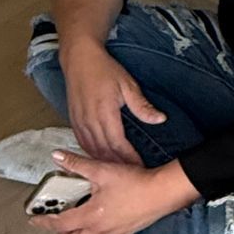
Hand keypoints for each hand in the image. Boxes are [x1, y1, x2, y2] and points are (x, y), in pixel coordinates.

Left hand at [32, 151, 196, 233]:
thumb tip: (58, 157)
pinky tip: (99, 210)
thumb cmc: (135, 183)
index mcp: (91, 217)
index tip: (34, 219)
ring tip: (79, 211)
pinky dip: (94, 227)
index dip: (43, 221)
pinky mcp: (124, 232)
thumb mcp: (102, 170)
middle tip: (58, 218)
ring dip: (78, 230)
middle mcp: (100, 231)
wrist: (163, 193)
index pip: (59, 224)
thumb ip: (76, 164)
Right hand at [59, 40, 165, 165]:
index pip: (118, 144)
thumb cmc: (104, 70)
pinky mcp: (73, 121)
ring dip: (105, 162)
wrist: (79, 59)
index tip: (139, 167)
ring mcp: (79, 122)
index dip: (128, 158)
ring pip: (92, 150)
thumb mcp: (128, 85)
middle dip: (118, 165)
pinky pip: (82, 143)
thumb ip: (142, 106)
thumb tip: (160, 119)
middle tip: (132, 175)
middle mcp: (90, 121)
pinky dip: (92, 154)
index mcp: (105, 113)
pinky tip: (101, 159)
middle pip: (104, 152)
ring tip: (118, 172)